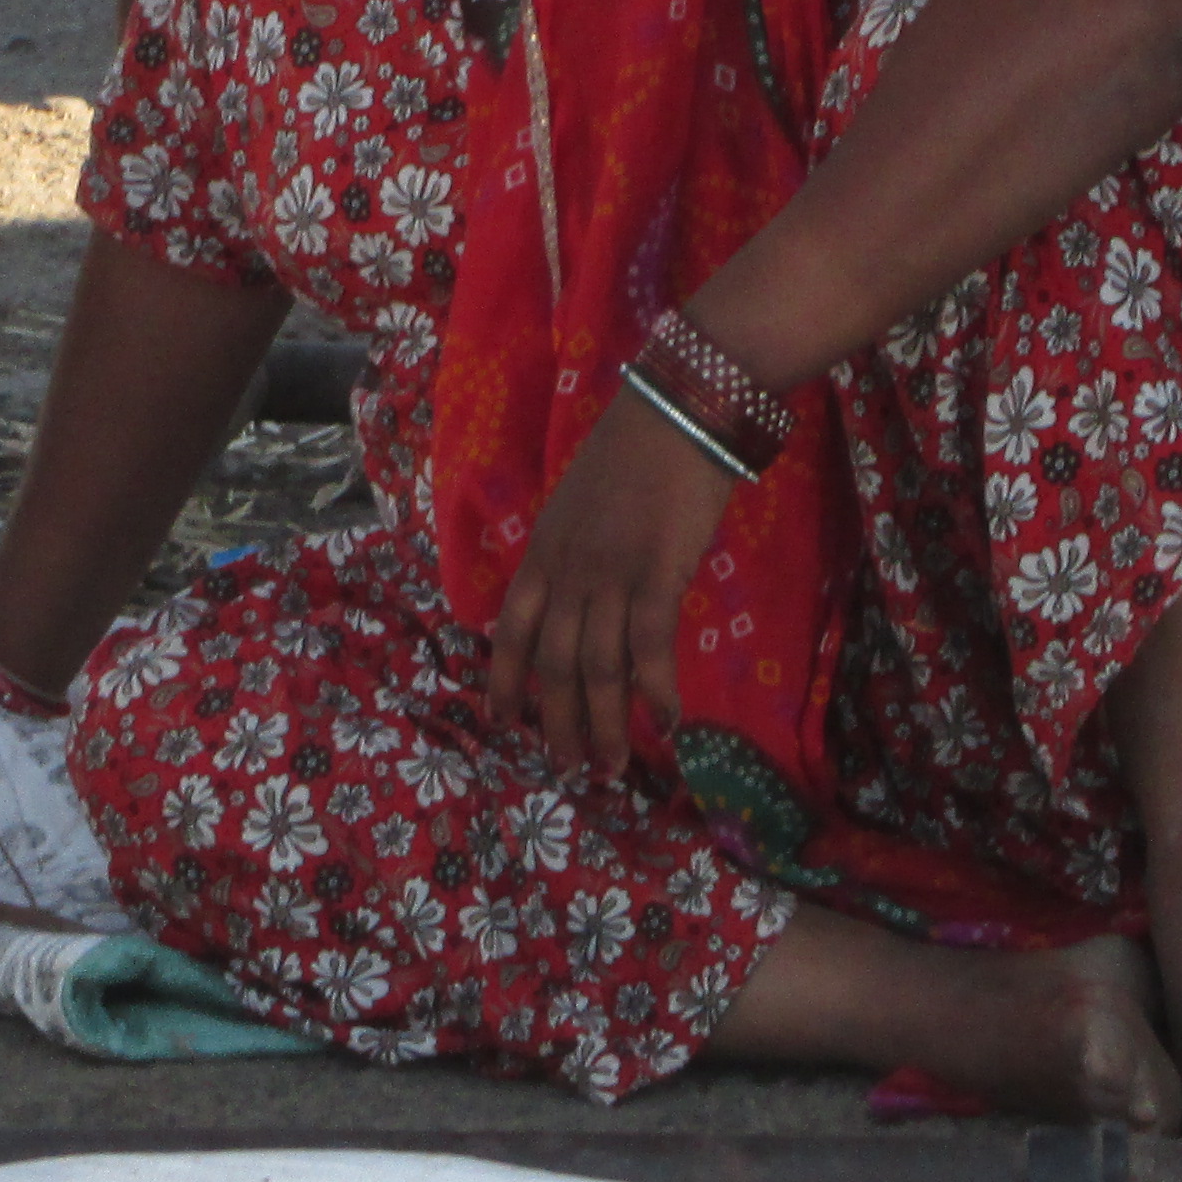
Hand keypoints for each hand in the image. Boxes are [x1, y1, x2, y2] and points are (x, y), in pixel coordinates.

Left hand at [482, 384, 742, 778]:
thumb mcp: (578, 508)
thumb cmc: (633, 455)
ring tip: (610, 767)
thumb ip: (571, 557)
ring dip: (604, 725)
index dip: (503, 682)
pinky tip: (670, 723)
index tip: (505, 723)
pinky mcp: (657, 574)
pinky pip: (649, 647)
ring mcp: (609, 575)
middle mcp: (566, 572)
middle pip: (552, 665)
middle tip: (570, 769)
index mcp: (542, 555)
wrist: (677, 412)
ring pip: (597, 669)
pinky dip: (658, 691)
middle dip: (558, 724)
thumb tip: (577, 603)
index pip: (509, 631)